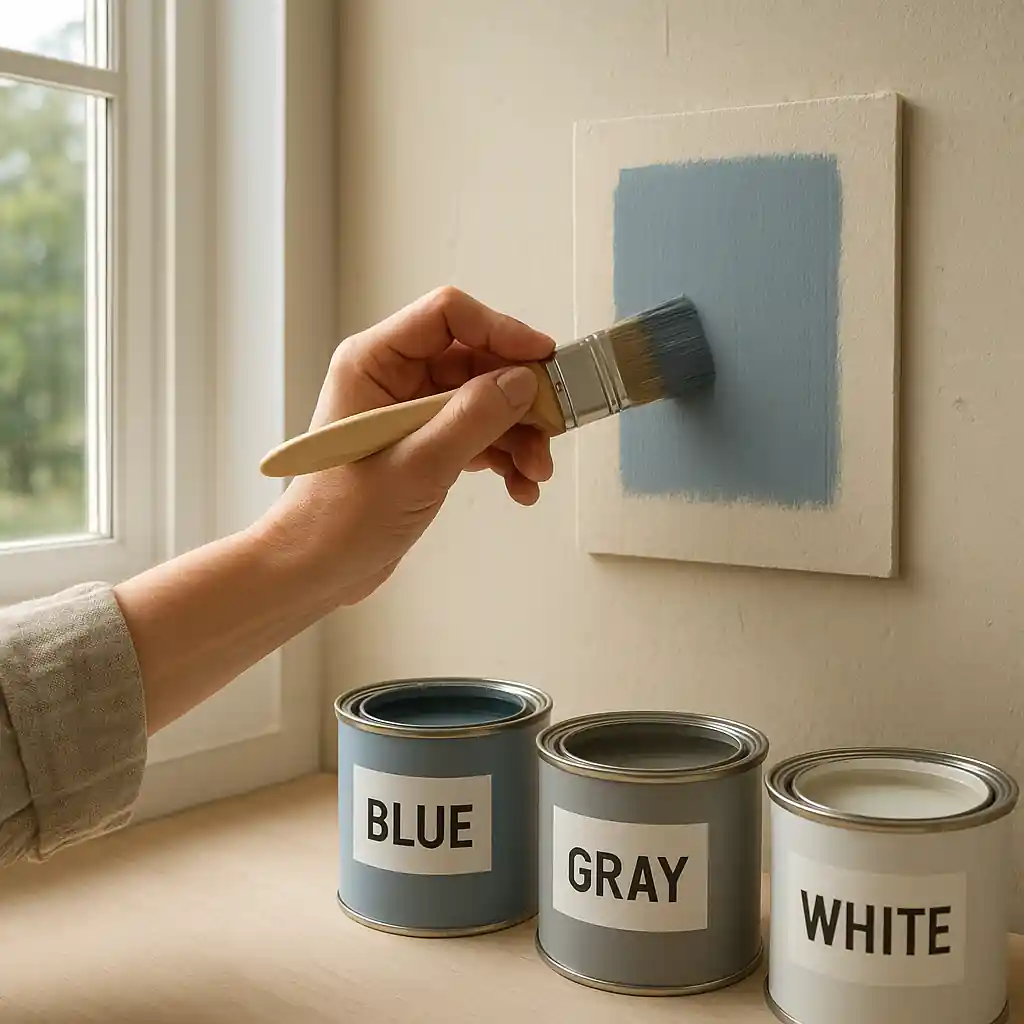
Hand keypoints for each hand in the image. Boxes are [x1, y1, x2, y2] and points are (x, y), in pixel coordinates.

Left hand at [261, 286, 556, 604]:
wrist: (316, 569)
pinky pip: (478, 435)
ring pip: (484, 401)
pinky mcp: (425, 445)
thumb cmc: (340, 518)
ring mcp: (411, 413)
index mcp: (373, 362)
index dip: (500, 331)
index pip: (448, 317)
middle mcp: (393, 378)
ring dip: (519, 434)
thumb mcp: (417, 466)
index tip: (543, 358)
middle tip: (553, 428)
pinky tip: (520, 488)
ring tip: (537, 473)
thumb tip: (522, 381)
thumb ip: (473, 419)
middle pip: (476, 361)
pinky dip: (505, 458)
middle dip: (518, 397)